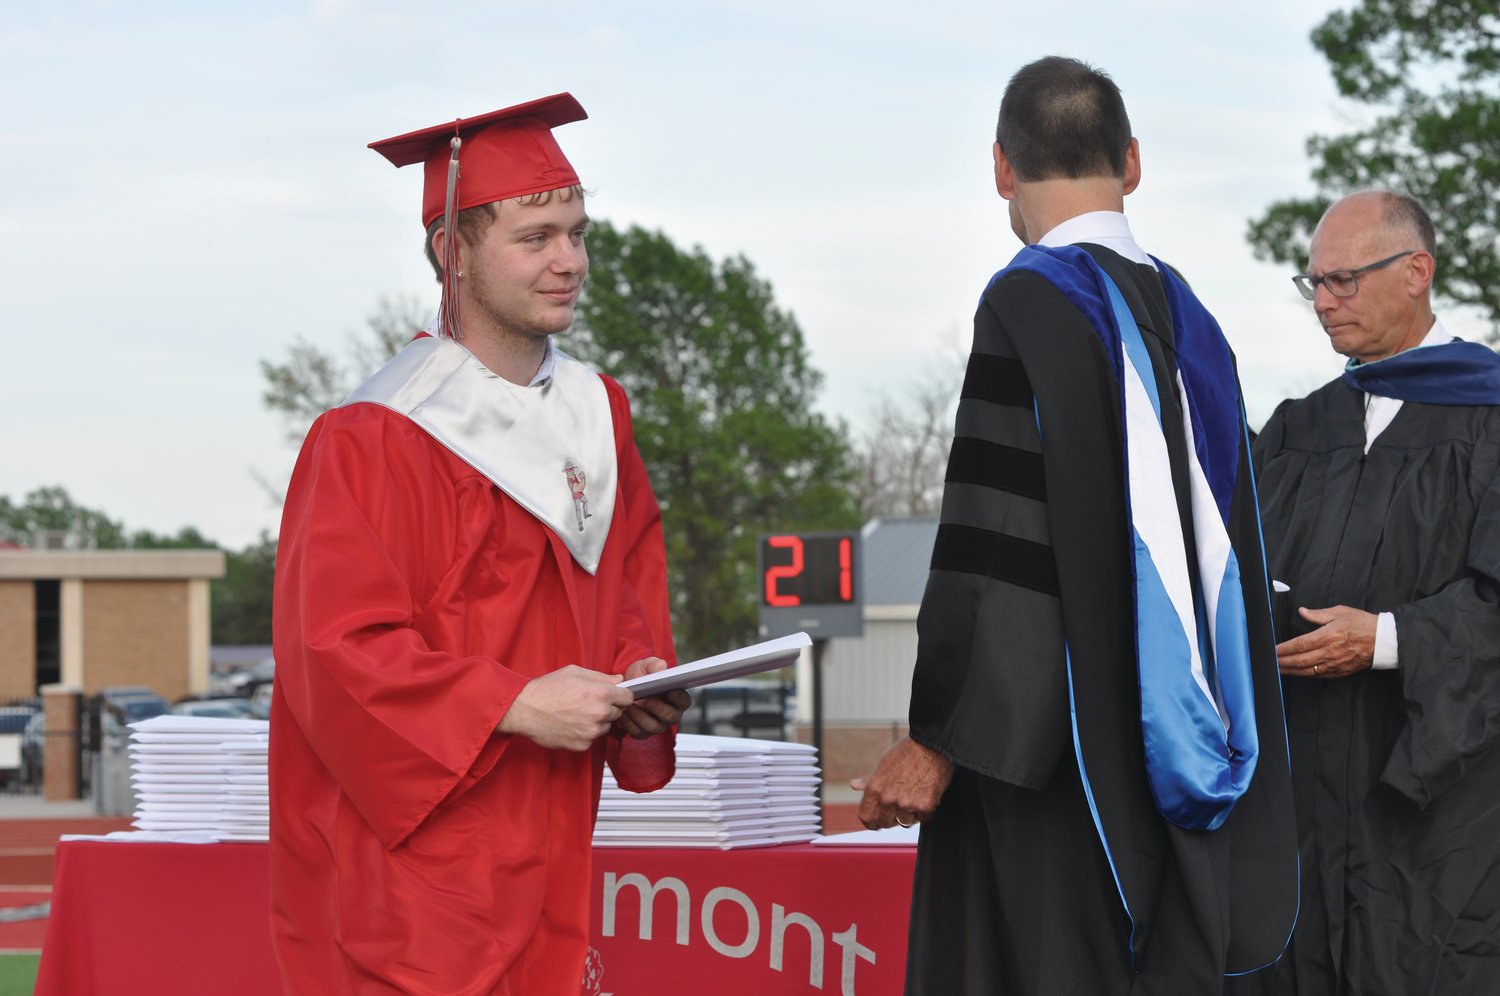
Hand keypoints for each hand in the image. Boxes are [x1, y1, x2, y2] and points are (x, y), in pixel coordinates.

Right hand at [498, 665, 633, 750]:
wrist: (525, 709)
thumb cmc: (547, 689)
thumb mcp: (575, 672)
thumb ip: (601, 677)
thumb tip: (619, 679)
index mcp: (601, 693)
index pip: (629, 698)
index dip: (621, 696)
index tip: (614, 696)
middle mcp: (599, 713)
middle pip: (618, 713)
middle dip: (608, 708)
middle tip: (588, 703)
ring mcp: (591, 732)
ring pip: (605, 727)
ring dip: (597, 722)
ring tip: (577, 713)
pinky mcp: (582, 745)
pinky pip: (592, 739)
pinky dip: (585, 733)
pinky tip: (571, 724)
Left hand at [616, 657, 690, 738]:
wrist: (625, 687)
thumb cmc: (640, 677)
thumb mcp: (646, 666)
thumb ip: (654, 664)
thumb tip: (661, 666)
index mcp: (676, 698)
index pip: (684, 701)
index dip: (678, 697)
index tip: (670, 690)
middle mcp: (669, 714)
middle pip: (670, 717)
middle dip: (658, 708)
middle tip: (647, 700)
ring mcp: (656, 724)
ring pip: (653, 726)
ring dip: (641, 716)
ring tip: (631, 705)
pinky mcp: (642, 732)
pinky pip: (638, 732)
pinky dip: (630, 723)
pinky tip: (624, 713)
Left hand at [851, 736, 953, 829]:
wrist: (933, 743)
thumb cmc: (907, 751)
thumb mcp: (883, 762)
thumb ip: (869, 779)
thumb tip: (855, 785)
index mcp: (874, 788)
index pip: (866, 817)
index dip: (871, 821)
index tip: (876, 820)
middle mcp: (888, 798)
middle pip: (884, 823)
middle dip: (891, 817)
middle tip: (899, 805)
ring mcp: (906, 804)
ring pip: (904, 822)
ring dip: (908, 814)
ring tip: (914, 795)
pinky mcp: (925, 806)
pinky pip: (922, 818)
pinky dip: (924, 810)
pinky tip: (925, 794)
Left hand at [1275, 604, 1376, 678]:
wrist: (1384, 640)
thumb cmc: (1363, 624)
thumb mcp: (1340, 612)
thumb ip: (1318, 614)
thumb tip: (1303, 611)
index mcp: (1327, 636)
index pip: (1299, 644)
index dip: (1283, 649)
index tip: (1272, 650)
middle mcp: (1329, 652)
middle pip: (1299, 660)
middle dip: (1282, 661)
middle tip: (1270, 662)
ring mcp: (1335, 663)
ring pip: (1307, 670)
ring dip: (1291, 670)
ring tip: (1279, 669)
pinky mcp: (1340, 671)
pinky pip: (1319, 675)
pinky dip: (1305, 674)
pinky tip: (1297, 672)